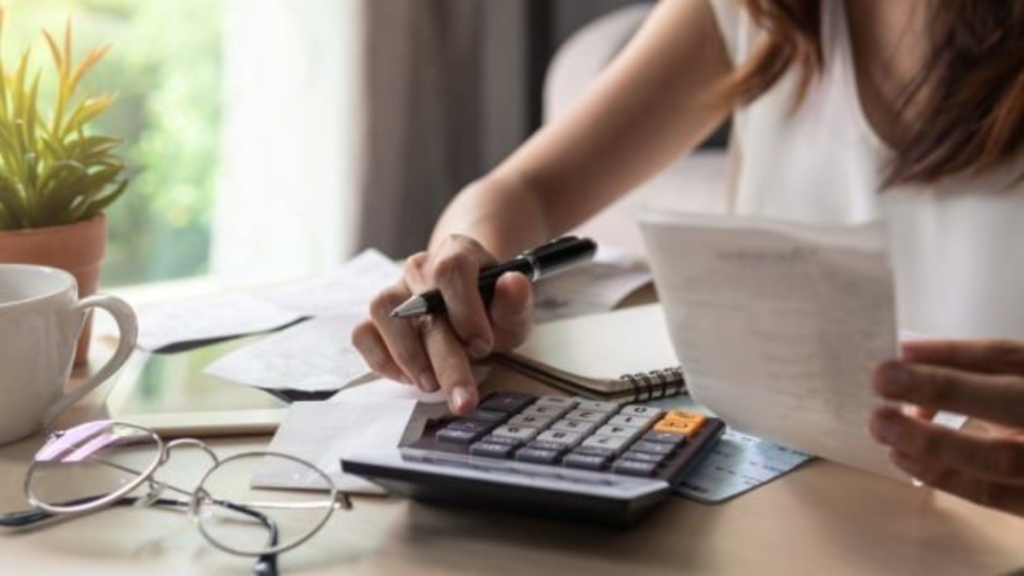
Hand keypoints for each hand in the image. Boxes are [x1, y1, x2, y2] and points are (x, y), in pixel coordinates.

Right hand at [351, 235, 533, 414]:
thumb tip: (512, 283)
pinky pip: (363, 334)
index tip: (482, 346)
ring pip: (383, 312)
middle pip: (421, 304)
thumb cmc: (491, 310)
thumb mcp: (513, 311)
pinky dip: (382, 360)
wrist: (470, 312)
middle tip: (463, 398)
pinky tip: (409, 377)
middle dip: (445, 359)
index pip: (452, 269)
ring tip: (431, 384)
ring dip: (407, 355)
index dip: (466, 310)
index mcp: (458, 253)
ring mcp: (395, 290)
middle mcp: (421, 268)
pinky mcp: (375, 318)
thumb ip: (516, 301)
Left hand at [870, 339, 1023, 515]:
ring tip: (882, 424)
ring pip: (998, 456)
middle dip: (943, 388)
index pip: (1007, 357)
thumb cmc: (1017, 417)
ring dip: (932, 440)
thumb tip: (906, 371)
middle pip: (1010, 400)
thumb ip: (970, 378)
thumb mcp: (1008, 387)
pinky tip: (902, 456)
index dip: (953, 353)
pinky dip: (942, 474)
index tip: (901, 351)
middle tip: (883, 380)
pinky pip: (990, 494)